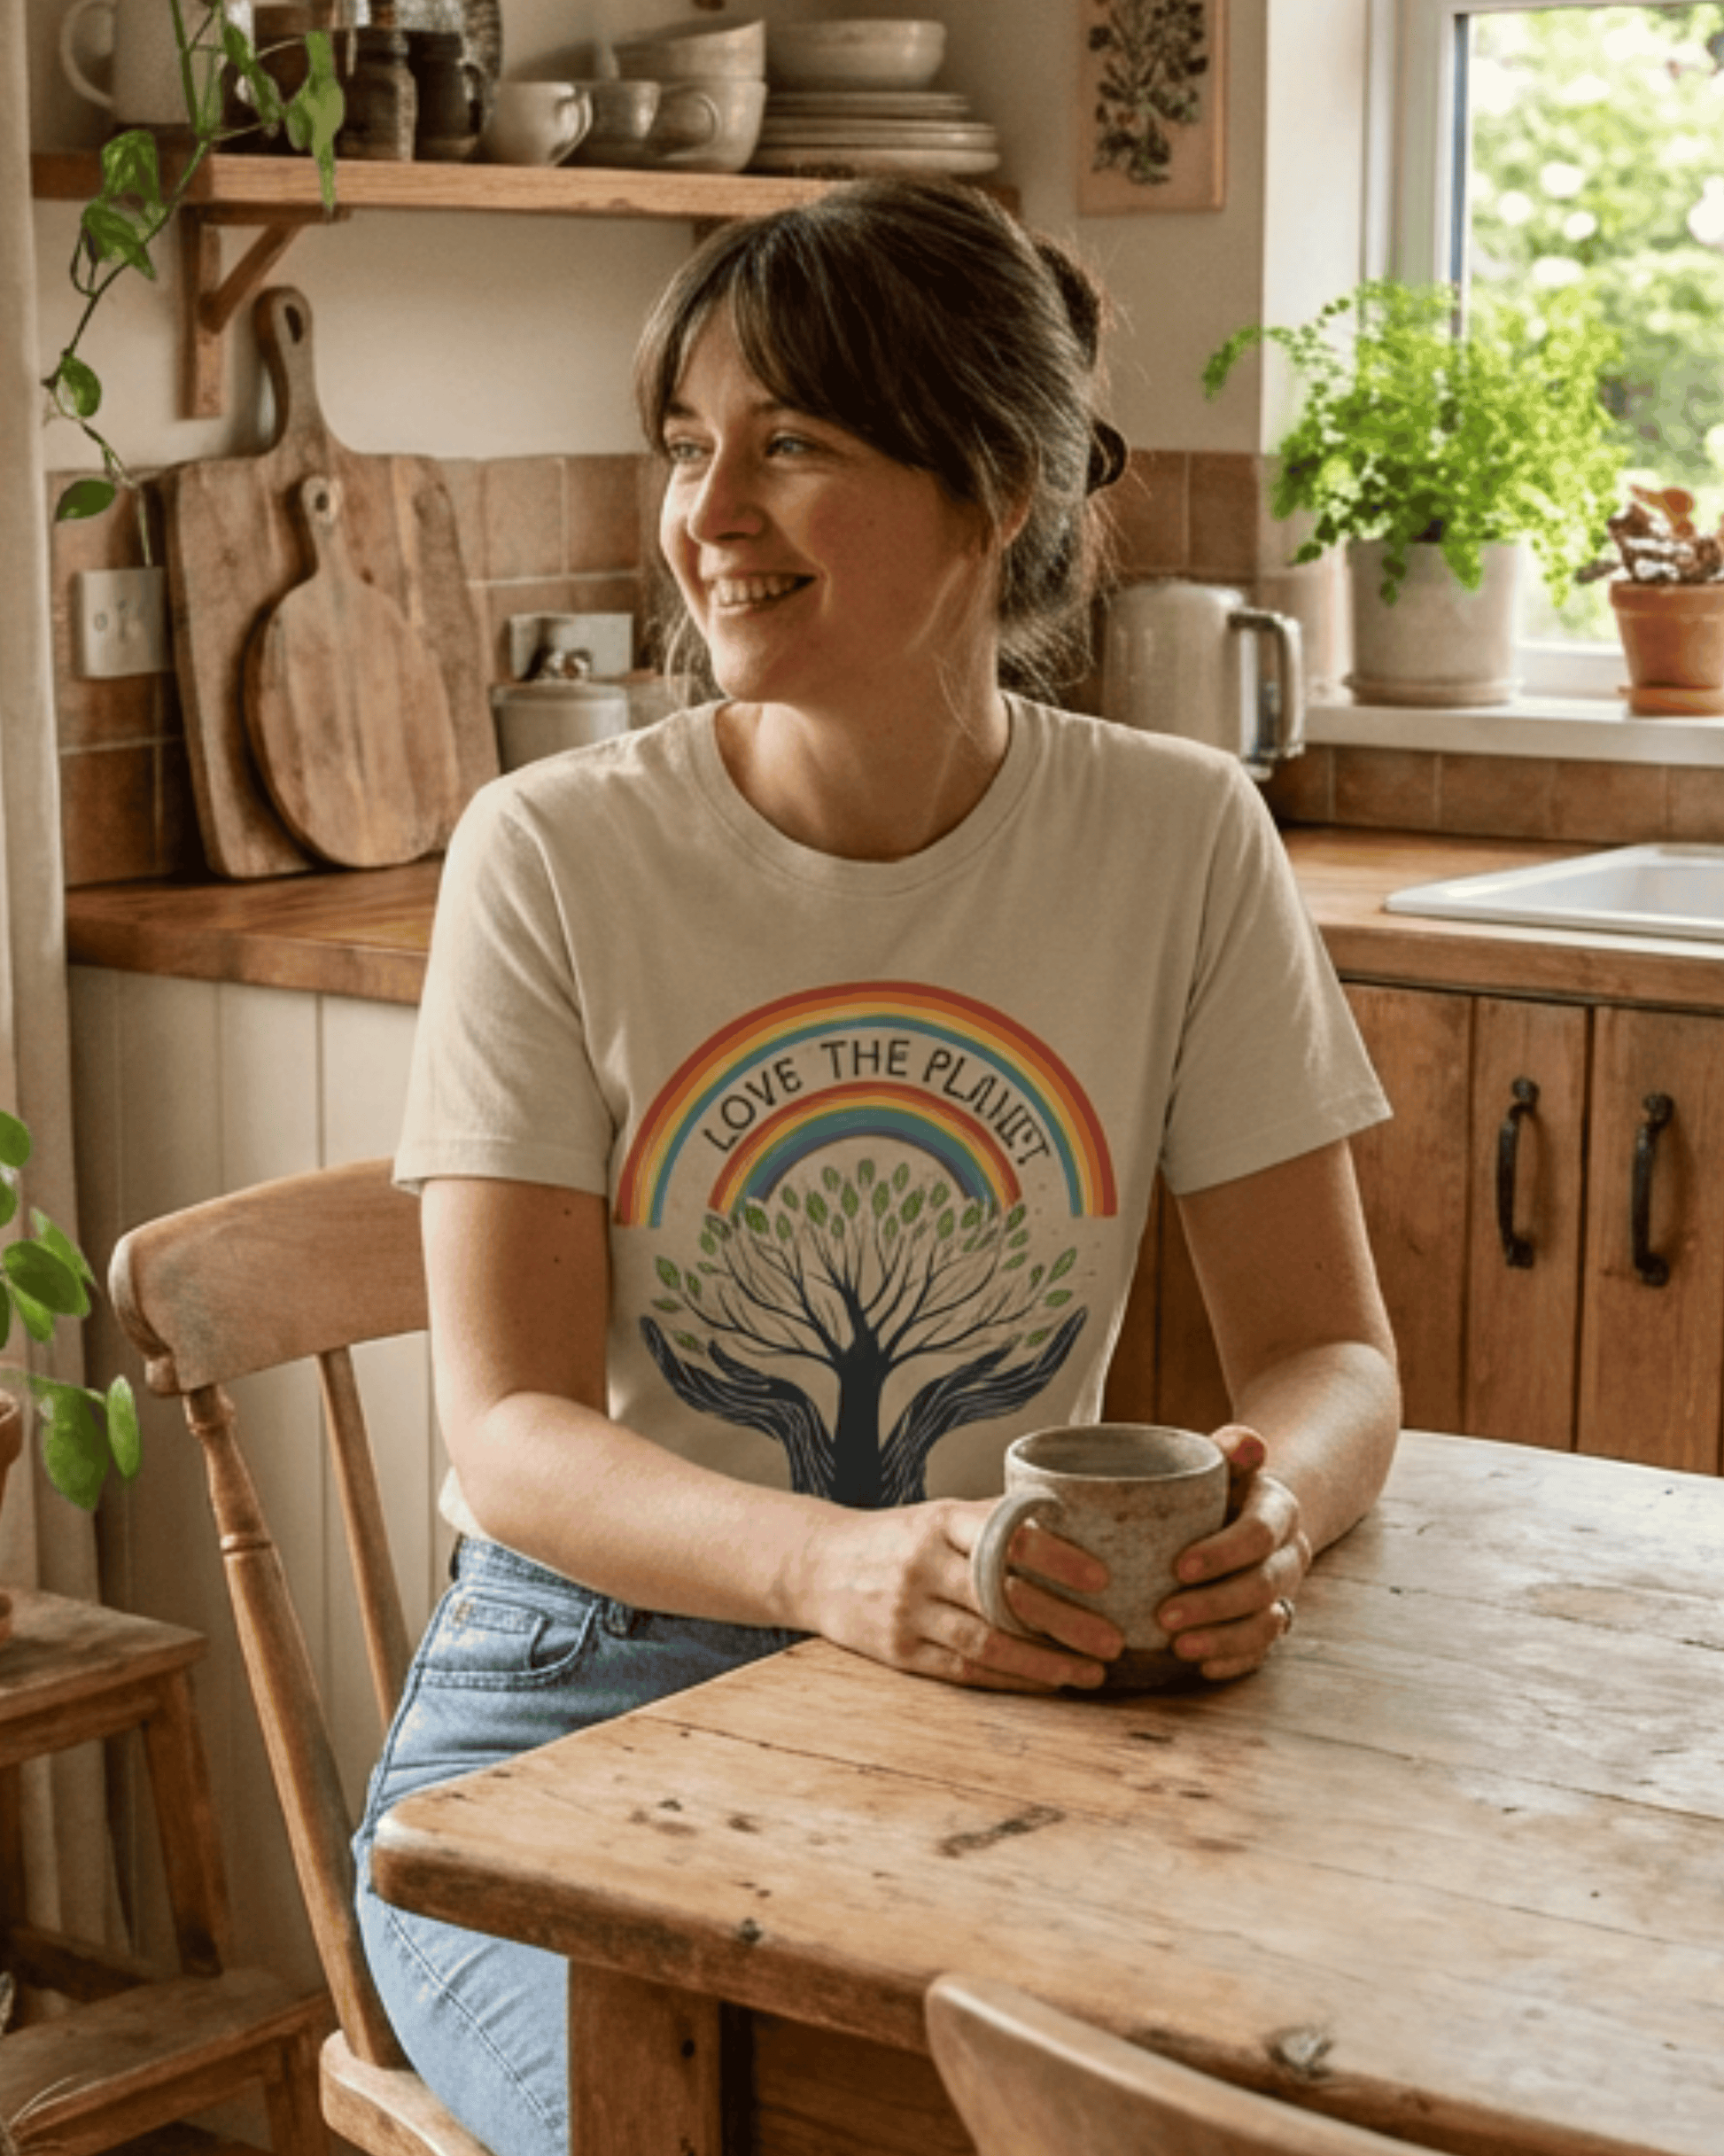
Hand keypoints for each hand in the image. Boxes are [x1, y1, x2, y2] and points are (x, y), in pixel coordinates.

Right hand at [802, 1498, 1122, 1691]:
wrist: (818, 1565)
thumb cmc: (899, 1538)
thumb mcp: (939, 1516)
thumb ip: (993, 1524)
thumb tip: (1074, 1532)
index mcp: (940, 1520)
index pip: (1007, 1536)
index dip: (1058, 1558)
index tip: (1103, 1578)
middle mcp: (923, 1563)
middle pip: (1003, 1596)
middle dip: (1066, 1621)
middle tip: (1114, 1639)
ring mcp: (908, 1610)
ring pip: (985, 1641)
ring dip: (1045, 1661)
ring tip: (1090, 1671)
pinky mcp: (899, 1651)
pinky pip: (963, 1669)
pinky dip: (1010, 1678)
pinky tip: (1048, 1682)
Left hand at [1156, 1425, 1310, 1680]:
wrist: (1250, 1511)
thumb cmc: (1223, 1484)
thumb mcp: (1227, 1460)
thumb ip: (1233, 1449)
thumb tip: (1248, 1446)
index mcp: (1279, 1511)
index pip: (1258, 1534)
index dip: (1222, 1554)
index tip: (1177, 1566)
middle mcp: (1288, 1555)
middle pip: (1262, 1586)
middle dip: (1213, 1605)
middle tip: (1164, 1616)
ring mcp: (1284, 1593)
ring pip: (1266, 1624)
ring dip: (1222, 1640)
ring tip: (1177, 1648)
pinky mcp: (1272, 1622)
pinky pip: (1261, 1651)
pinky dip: (1233, 1661)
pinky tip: (1199, 1667)